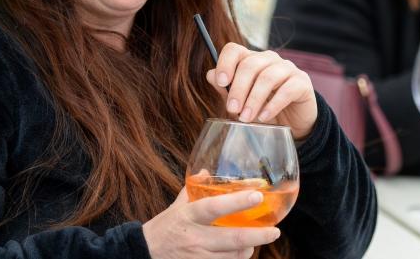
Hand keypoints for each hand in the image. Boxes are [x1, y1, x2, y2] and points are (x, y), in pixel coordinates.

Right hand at [143, 187, 280, 257]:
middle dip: (258, 235)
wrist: (144, 254)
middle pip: (232, 239)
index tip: (258, 196)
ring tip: (256, 242)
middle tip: (275, 231)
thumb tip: (207, 170)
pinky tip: (241, 254)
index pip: (214, 207)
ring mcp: (197, 258)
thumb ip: (192, 189)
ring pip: (233, 257)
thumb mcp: (176, 206)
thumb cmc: (163, 228)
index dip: (237, 202)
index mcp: (189, 216)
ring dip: (248, 250)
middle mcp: (194, 238)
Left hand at [208, 43, 316, 139]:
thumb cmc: (264, 109)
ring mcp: (288, 69)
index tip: (221, 82)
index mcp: (252, 60)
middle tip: (232, 109)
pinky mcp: (302, 83)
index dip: (225, 63)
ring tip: (246, 118)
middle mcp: (269, 59)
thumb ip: (226, 89)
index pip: (234, 50)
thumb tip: (210, 75)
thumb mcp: (242, 101)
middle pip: (250, 64)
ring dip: (254, 99)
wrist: (293, 124)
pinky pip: (286, 90)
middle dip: (238, 88)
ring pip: (267, 77)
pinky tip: (264, 117)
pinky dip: (273, 105)